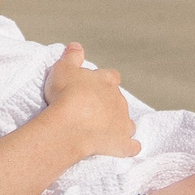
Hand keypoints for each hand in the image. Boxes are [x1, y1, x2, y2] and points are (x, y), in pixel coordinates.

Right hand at [42, 43, 138, 158]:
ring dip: (119, 125)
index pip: (111, 77)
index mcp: (107, 81)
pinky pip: (131, 146)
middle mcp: (119, 100)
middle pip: (118, 101)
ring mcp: (123, 123)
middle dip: (108, 106)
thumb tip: (76, 46)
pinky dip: (129, 147)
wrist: (70, 124)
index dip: (102, 82)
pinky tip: (125, 149)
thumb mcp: (63, 68)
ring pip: (127, 123)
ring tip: (104, 131)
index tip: (92, 87)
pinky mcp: (122, 143)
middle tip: (90, 112)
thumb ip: (72, 56)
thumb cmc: (65, 94)